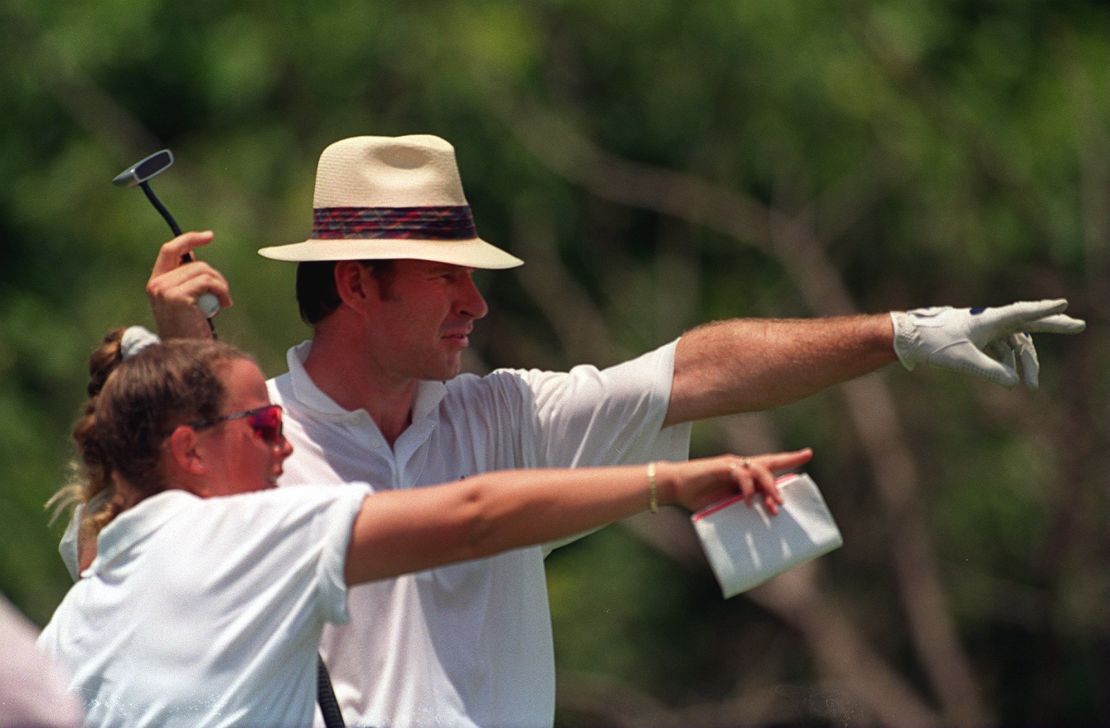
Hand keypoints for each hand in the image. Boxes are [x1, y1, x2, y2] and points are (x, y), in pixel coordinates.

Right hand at [145, 231, 232, 339]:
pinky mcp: (177, 297)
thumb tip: (195, 257)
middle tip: (224, 295)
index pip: (170, 250)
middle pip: (194, 263)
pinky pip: (208, 282)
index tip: (208, 236)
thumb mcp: (187, 302)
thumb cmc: (192, 331)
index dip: (189, 239)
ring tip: (223, 303)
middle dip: (215, 276)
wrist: (187, 355)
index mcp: (156, 283)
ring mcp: (165, 290)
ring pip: (204, 271)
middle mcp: (156, 284)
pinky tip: (223, 306)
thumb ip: (187, 281)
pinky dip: (222, 292)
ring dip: (220, 286)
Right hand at [664, 448, 813, 514]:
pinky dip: (747, 488)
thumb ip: (742, 508)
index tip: (808, 454)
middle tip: (797, 479)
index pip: (771, 463)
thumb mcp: (726, 506)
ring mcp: (732, 465)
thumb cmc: (699, 498)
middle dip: (788, 463)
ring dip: (770, 487)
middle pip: (770, 463)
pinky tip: (747, 501)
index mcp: (744, 475)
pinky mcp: (722, 467)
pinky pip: (741, 474)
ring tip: (775, 504)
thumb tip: (760, 523)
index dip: (790, 457)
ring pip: (760, 469)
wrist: (675, 488)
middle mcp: (741, 466)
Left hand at [890, 299, 1084, 389]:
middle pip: (1027, 323)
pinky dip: (1008, 363)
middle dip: (1052, 326)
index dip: (1045, 310)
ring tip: (1032, 387)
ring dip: (1023, 364)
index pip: (1023, 313)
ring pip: (1013, 344)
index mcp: (988, 319)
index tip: (1064, 304)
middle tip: (1078, 325)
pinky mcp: (976, 337)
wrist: (908, 338)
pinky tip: (1013, 379)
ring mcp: (984, 328)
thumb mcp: (964, 362)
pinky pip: (1000, 349)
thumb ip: (991, 372)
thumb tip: (1014, 381)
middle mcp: (989, 320)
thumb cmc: (934, 345)